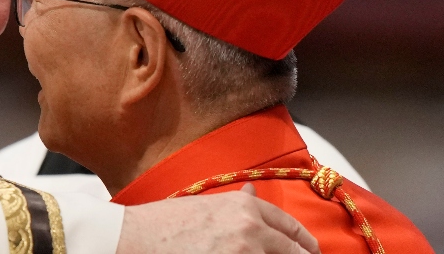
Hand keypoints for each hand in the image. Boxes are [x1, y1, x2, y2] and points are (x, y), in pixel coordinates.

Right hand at [116, 184, 319, 253]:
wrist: (133, 240)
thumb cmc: (161, 224)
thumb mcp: (204, 205)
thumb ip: (237, 204)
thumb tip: (253, 195)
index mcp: (245, 210)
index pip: (291, 229)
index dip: (304, 244)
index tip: (310, 251)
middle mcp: (251, 232)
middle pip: (295, 253)